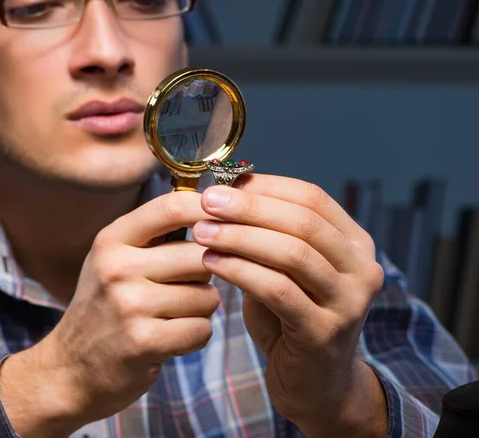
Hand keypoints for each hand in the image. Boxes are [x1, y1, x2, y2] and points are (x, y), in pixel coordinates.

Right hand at [0, 191, 219, 437]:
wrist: (70, 369)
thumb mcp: (113, 260)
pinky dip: (195, 336)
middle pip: (200, 255)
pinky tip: (172, 338)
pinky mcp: (144, 342)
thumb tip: (211, 212)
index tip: (224, 220)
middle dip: (206, 273)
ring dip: (200, 309)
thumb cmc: (103, 307)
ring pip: (207, 295)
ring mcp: (130, 305)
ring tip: (173, 315)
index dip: (207, 209)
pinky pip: (202, 329)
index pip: (171, 207)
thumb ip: (153, 236)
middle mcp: (118, 267)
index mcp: (112, 240)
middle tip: (186, 286)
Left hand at [192, 175, 385, 436]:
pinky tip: (210, 262)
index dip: (266, 186)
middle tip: (207, 201)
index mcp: (355, 243)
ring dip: (240, 237)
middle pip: (303, 222)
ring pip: (292, 253)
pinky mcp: (324, 332)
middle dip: (249, 207)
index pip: (312, 198)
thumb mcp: (284, 267)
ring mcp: (349, 302)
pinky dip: (240, 270)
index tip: (222, 182)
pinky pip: (277, 290)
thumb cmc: (290, 315)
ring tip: (201, 231)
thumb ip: (268, 231)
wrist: (315, 384)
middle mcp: (362, 268)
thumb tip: (226, 188)